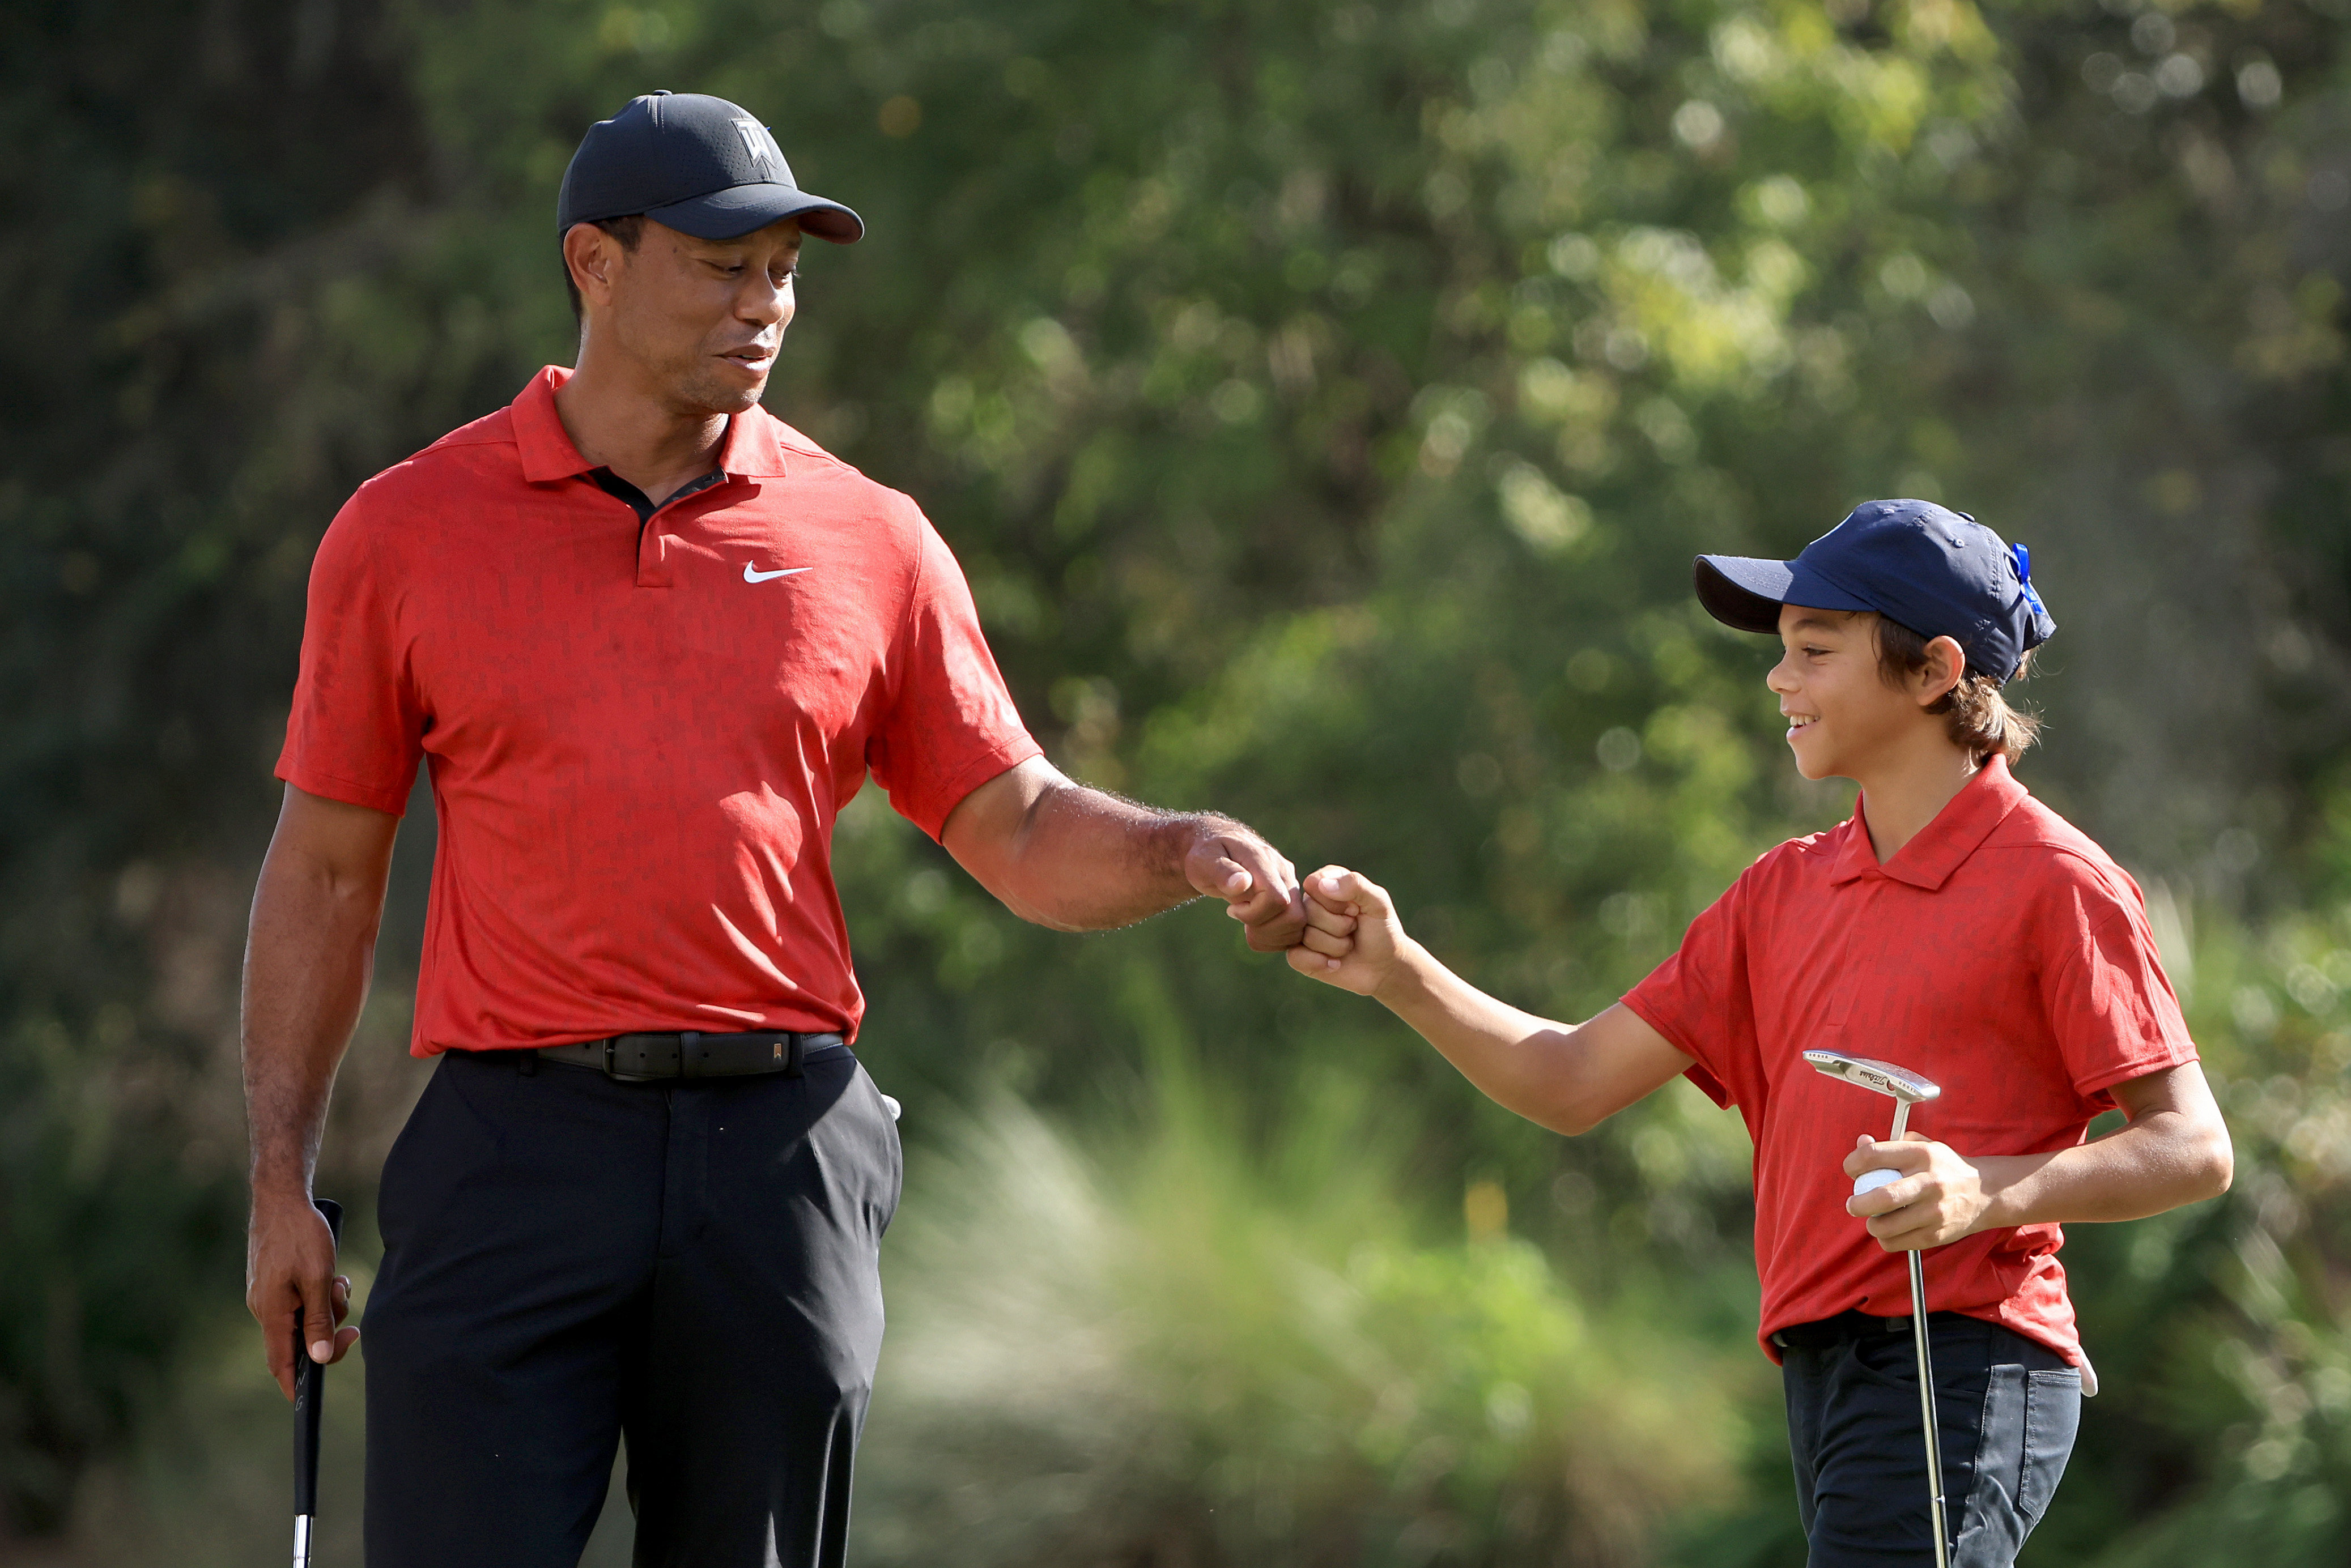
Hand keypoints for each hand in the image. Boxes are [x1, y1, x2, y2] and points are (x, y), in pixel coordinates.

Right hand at [246, 1190, 357, 1400]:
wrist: (281, 1198)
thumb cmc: (300, 1235)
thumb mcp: (317, 1278)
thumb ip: (318, 1320)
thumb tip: (319, 1358)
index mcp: (271, 1313)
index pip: (280, 1362)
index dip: (293, 1384)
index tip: (307, 1402)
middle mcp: (265, 1309)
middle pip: (298, 1341)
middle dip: (328, 1334)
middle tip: (351, 1324)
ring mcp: (268, 1295)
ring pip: (304, 1318)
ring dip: (327, 1308)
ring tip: (339, 1282)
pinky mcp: (274, 1282)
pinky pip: (300, 1301)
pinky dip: (319, 1294)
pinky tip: (331, 1275)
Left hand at [1185, 824, 1307, 950]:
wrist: (1218, 853)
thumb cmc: (1207, 857)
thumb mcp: (1203, 861)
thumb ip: (1222, 871)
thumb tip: (1242, 882)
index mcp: (1264, 861)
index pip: (1276, 899)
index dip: (1254, 914)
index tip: (1231, 909)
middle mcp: (1284, 873)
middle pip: (1294, 917)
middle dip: (1264, 929)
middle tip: (1240, 918)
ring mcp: (1291, 887)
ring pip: (1298, 927)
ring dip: (1269, 936)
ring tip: (1247, 925)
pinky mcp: (1292, 900)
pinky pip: (1295, 931)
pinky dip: (1275, 939)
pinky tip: (1255, 929)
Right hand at [1287, 866, 1407, 996]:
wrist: (1384, 967)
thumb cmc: (1382, 931)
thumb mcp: (1378, 902)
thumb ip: (1355, 884)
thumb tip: (1322, 885)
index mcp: (1326, 883)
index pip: (1314, 884)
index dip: (1338, 902)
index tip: (1356, 910)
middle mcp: (1310, 904)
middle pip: (1309, 911)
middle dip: (1340, 926)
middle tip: (1353, 929)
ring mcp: (1302, 930)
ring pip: (1307, 936)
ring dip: (1336, 946)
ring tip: (1348, 945)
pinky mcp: (1298, 955)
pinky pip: (1296, 957)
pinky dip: (1320, 963)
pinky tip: (1335, 963)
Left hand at [1843, 1133, 1993, 1250]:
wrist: (1985, 1193)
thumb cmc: (1945, 1167)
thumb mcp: (1922, 1146)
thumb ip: (1890, 1145)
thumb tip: (1861, 1142)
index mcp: (1921, 1155)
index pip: (1873, 1156)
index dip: (1853, 1164)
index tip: (1852, 1171)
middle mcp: (1929, 1182)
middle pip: (1882, 1197)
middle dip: (1857, 1203)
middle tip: (1853, 1204)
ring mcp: (1934, 1211)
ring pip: (1886, 1226)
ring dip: (1871, 1224)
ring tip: (1874, 1218)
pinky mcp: (1936, 1235)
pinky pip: (1896, 1242)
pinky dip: (1886, 1238)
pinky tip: (1891, 1229)